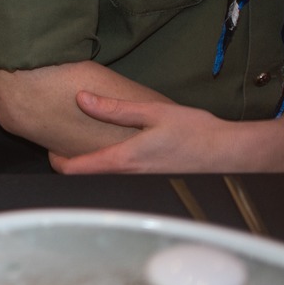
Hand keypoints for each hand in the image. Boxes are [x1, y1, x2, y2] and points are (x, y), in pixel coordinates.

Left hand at [48, 90, 254, 173]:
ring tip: (86, 148)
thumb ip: (115, 108)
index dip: (57, 162)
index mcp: (124, 160)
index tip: (51, 150)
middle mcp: (130, 178)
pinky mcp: (155, 185)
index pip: (77, 170)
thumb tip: (81, 98)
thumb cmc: (195, 131)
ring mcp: (143, 185)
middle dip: (73, 166)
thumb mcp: (152, 112)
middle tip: (64, 146)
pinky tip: (117, 155)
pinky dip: (112, 172)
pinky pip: (123, 182)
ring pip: (106, 183)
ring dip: (93, 169)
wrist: (232, 155)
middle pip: (89, 179)